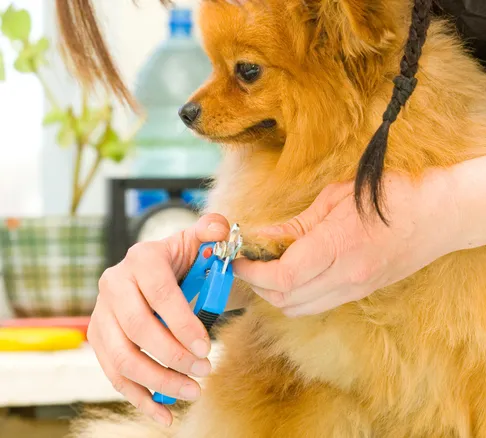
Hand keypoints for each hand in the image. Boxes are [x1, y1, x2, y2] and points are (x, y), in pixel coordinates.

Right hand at [88, 214, 230, 425]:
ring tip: (191, 392)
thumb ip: (211, 231)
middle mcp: (114, 284)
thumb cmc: (181, 259)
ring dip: (157, 382)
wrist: (153, 271)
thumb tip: (222, 228)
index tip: (207, 347)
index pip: (159, 293)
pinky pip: (114, 375)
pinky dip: (139, 398)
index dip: (182, 322)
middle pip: (138, 330)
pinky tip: (164, 414)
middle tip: (204, 371)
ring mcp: (102, 314)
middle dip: (173, 356)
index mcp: (142, 259)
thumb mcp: (197, 241)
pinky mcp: (100, 340)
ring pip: (122, 358)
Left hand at [234, 171, 460, 316]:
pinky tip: (293, 272)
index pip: (282, 277)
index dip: (252, 271)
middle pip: (285, 300)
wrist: (439, 216)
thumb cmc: (392, 195)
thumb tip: (263, 238)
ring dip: (275, 293)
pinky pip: (317, 304)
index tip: (236, 256)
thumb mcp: (337, 198)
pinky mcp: (360, 293)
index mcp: (340, 247)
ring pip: (298, 308)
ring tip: (267, 267)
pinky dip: (296, 295)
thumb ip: (297, 224)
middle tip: (247, 260)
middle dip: (257, 284)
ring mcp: (355, 289)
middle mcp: (347, 277)